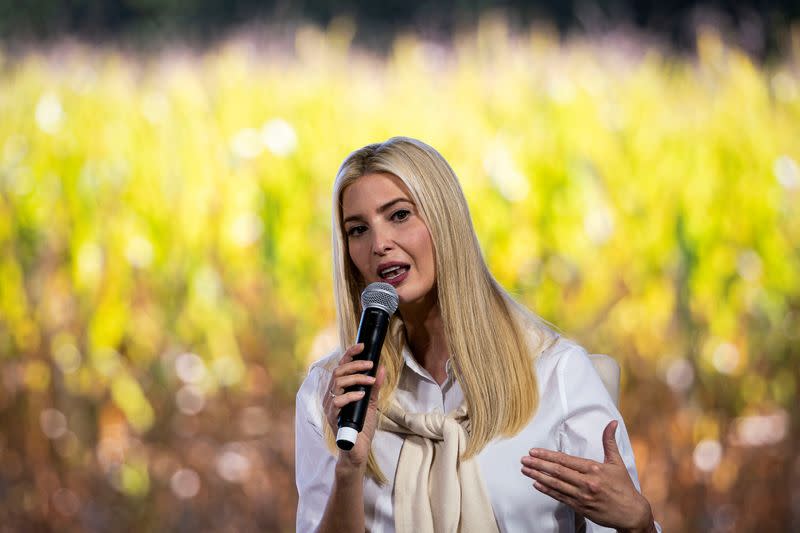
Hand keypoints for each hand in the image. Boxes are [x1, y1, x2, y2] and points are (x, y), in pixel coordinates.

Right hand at [322, 343, 386, 470]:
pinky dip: (351, 396)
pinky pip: (337, 402)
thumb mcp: (371, 404)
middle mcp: (331, 396)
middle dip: (355, 364)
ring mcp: (330, 407)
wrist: (357, 450)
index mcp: (338, 390)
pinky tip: (362, 395)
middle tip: (371, 364)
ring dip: (356, 378)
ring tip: (370, 379)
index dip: (349, 354)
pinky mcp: (333, 418)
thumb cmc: (362, 427)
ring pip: (337, 383)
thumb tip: (382, 368)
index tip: (362, 346)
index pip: (341, 366)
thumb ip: (374, 387)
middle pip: (338, 371)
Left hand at [520, 421, 654, 531]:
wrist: (631, 513)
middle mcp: (586, 482)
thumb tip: (611, 423)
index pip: (565, 460)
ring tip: (526, 470)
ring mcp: (582, 496)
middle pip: (557, 472)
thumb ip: (609, 442)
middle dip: (538, 465)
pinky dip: (547, 490)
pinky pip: (560, 497)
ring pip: (556, 485)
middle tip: (524, 460)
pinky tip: (536, 484)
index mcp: (594, 469)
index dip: (547, 456)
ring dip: (538, 477)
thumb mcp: (617, 462)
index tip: (534, 452)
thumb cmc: (623, 487)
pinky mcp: (580, 507)